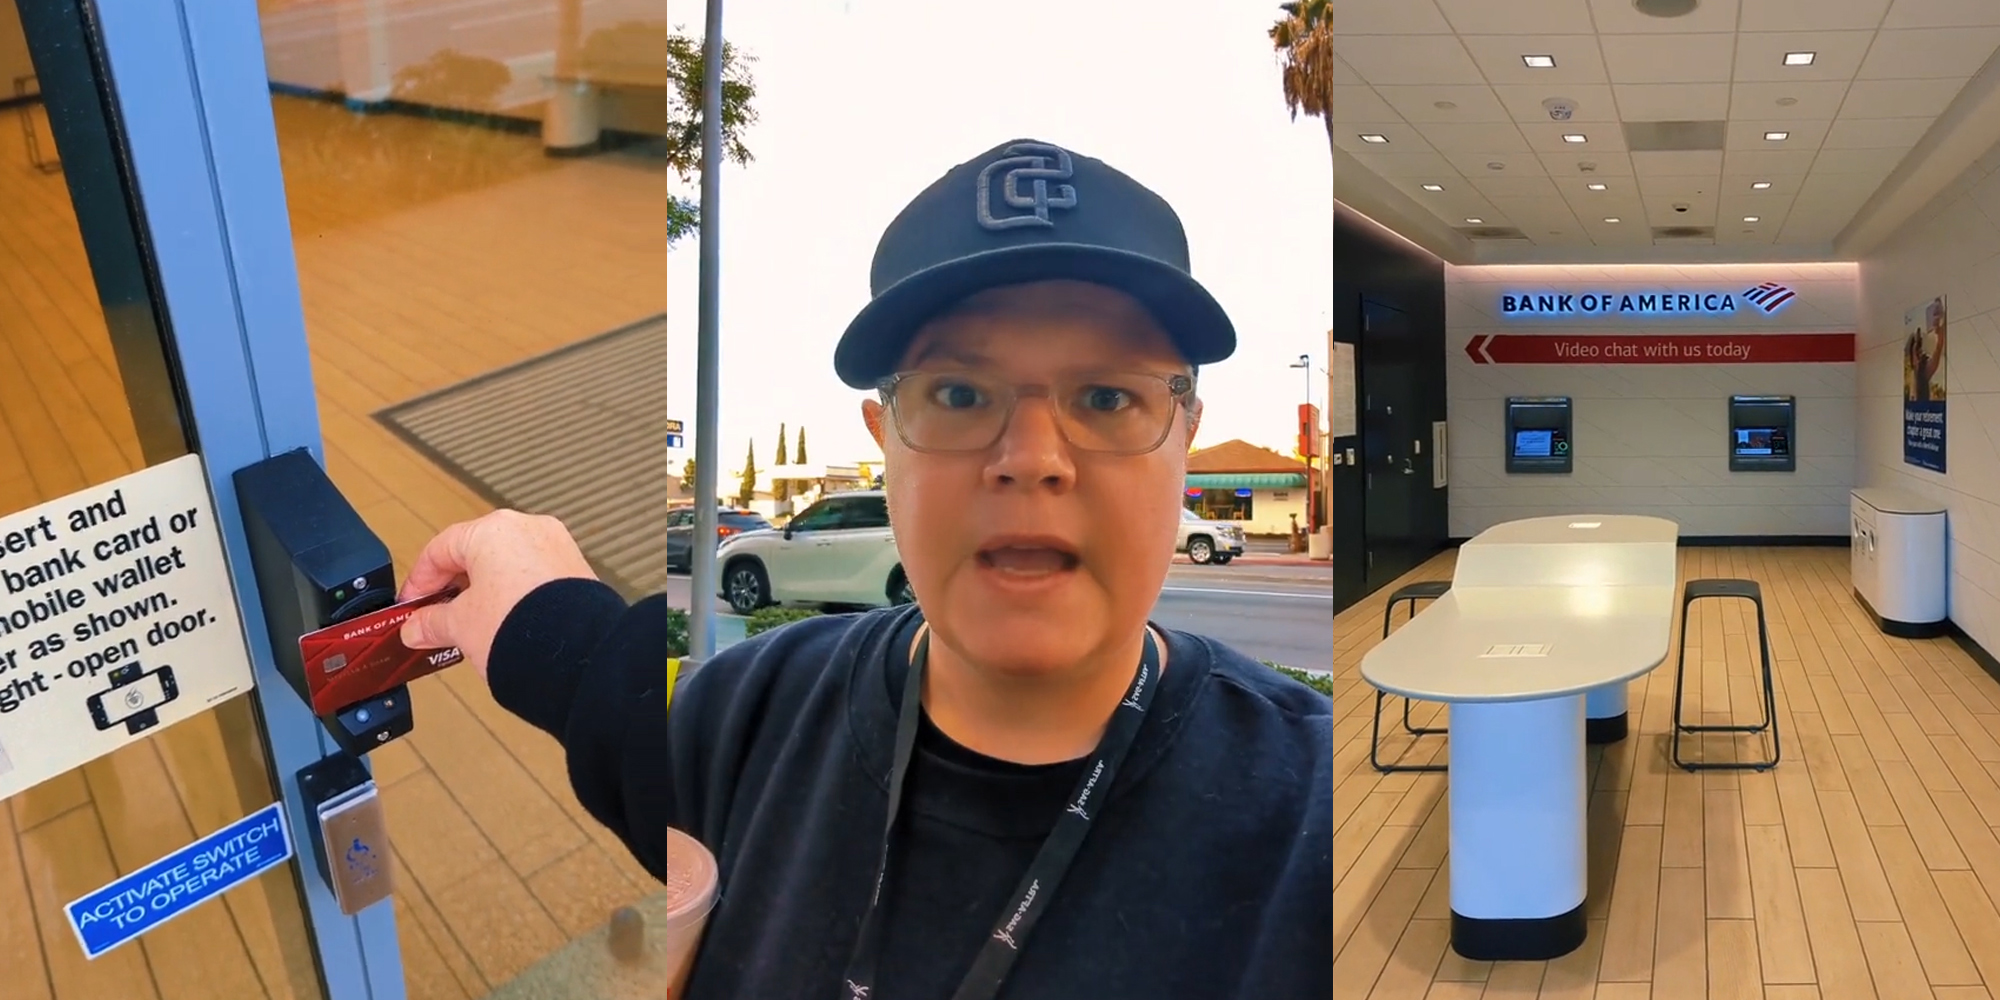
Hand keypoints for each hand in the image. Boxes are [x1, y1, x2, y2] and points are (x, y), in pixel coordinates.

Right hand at [397, 509, 597, 678]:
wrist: (576, 654)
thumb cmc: (522, 627)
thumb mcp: (460, 626)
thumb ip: (431, 623)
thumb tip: (416, 628)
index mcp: (493, 530)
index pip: (440, 548)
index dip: (419, 580)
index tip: (411, 605)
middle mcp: (528, 529)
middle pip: (475, 554)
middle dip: (453, 587)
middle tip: (437, 616)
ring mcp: (556, 548)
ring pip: (506, 566)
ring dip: (484, 593)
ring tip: (470, 626)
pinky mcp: (576, 570)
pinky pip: (533, 578)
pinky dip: (513, 596)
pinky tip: (504, 623)